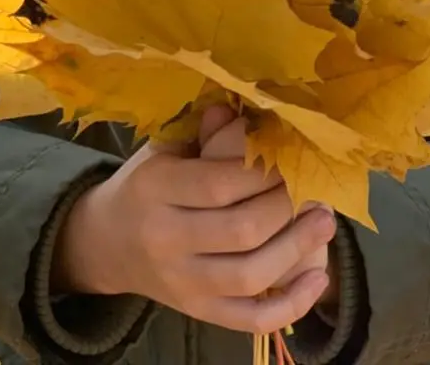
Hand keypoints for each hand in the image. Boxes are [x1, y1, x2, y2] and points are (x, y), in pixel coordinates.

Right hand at [53, 115, 334, 334]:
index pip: (219, 183)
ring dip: (296, 249)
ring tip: (324, 223)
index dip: (263, 171)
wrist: (105, 243)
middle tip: (313, 187)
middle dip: (286, 207)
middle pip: (241, 230)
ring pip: (249, 276)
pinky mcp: (196, 312)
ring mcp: (181, 283)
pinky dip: (289, 305)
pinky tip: (317, 280)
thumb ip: (203, 134)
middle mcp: (166, 239)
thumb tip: (242, 111)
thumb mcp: (162, 150)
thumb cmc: (144, 185)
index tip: (291, 157)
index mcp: (155, 188)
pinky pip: (248, 319)